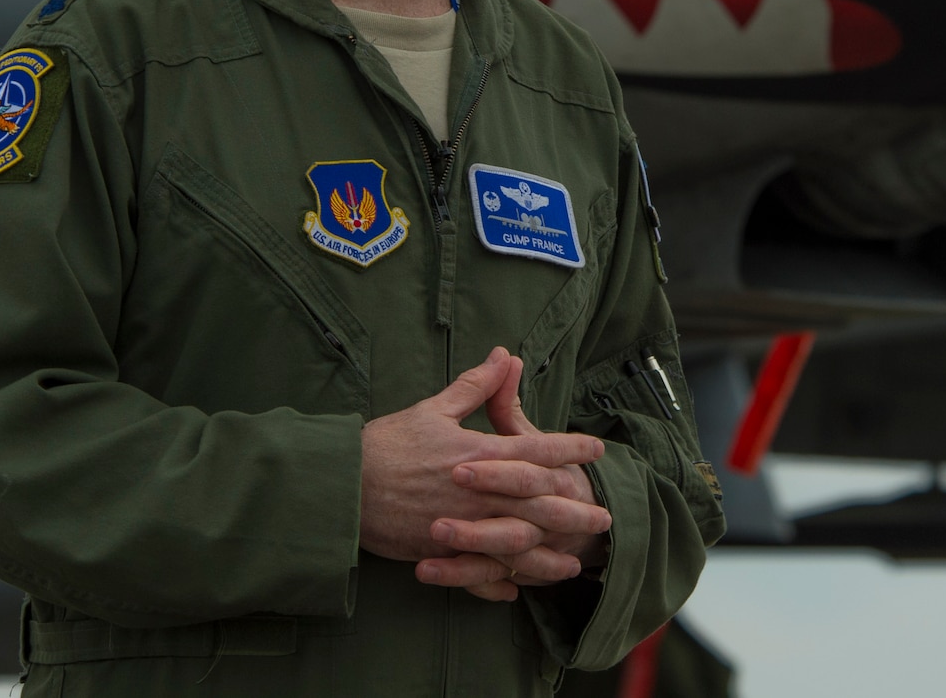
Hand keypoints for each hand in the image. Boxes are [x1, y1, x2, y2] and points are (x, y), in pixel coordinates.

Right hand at [360, 347, 604, 564]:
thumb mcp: (433, 409)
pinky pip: (476, 572)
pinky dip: (497, 582)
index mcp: (480, 455)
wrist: (341, 486)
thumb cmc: (386, 444)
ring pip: (516, 544)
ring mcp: (461, 527)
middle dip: (574, 511)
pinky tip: (515, 589)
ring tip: (571, 565)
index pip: (536, 451)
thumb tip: (505, 355)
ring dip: (547, 555)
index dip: (570, 449)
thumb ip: (475, 386)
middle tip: (604, 519)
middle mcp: (478, 494)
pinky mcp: (439, 552)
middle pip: (538, 504)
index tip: (597, 450)